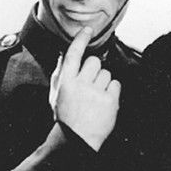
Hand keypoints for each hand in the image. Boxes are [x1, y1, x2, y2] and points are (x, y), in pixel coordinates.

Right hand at [48, 27, 120, 150]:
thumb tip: (65, 54)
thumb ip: (60, 73)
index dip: (81, 39)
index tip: (88, 30)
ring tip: (96, 97)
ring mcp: (96, 93)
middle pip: (94, 61)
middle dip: (94, 69)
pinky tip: (104, 102)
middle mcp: (80, 85)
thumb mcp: (55, 94)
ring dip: (103, 82)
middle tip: (90, 83)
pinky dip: (112, 91)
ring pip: (106, 73)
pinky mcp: (110, 101)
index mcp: (66, 82)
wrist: (76, 140)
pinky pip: (115, 84)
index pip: (73, 54)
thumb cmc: (65, 116)